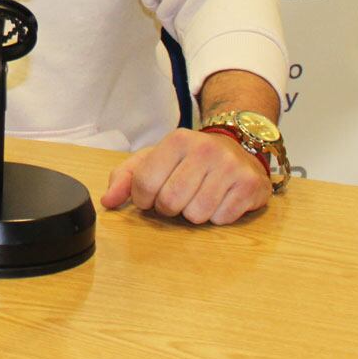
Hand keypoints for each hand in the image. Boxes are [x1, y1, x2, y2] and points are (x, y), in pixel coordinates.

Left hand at [101, 128, 270, 224]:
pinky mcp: (250, 185)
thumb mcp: (154, 159)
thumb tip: (107, 202)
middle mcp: (205, 149)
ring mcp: (230, 167)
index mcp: (177, 140)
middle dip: (169, 208)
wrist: (238, 149)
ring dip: (194, 213)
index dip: (144, 199)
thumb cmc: (189, 160)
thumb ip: (125, 178)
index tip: (151, 197)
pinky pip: (221, 219)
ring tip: (200, 196)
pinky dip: (217, 216)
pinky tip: (220, 199)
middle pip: (170, 201)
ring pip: (197, 214)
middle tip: (177, 198)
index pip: (145, 183)